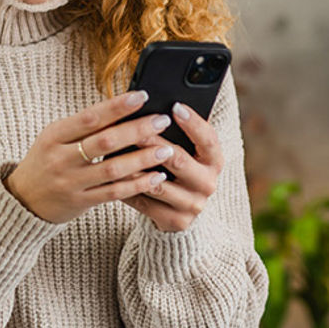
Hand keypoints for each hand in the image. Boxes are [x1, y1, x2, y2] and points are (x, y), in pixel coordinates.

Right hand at [5, 90, 175, 222]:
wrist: (22, 200)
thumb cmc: (46, 160)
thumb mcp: (55, 138)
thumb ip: (84, 126)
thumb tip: (124, 108)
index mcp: (54, 135)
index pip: (90, 117)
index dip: (117, 106)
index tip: (142, 96)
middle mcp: (61, 158)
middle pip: (104, 141)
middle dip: (137, 130)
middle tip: (162, 120)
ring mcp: (70, 182)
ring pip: (112, 169)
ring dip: (142, 158)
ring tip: (166, 149)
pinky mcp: (80, 202)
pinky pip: (114, 193)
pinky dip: (137, 184)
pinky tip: (156, 177)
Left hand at [124, 102, 222, 231]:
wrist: (179, 208)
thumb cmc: (179, 168)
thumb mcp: (187, 150)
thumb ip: (177, 133)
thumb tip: (153, 110)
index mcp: (215, 161)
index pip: (208, 139)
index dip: (193, 122)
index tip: (175, 106)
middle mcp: (208, 183)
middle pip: (179, 161)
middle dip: (153, 143)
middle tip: (133, 130)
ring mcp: (193, 205)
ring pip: (158, 184)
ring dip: (134, 169)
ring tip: (114, 155)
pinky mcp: (177, 221)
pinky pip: (146, 204)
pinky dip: (128, 190)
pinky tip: (113, 177)